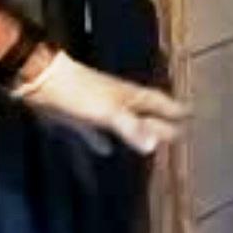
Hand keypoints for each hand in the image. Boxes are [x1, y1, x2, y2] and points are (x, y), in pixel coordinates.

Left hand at [11, 50, 187, 155]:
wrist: (40, 81)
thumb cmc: (78, 94)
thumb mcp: (108, 111)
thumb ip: (131, 127)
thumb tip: (154, 145)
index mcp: (129, 96)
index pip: (159, 102)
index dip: (174, 109)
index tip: (192, 113)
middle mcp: (118, 101)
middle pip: (145, 113)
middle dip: (161, 122)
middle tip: (178, 133)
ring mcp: (99, 109)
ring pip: (124, 122)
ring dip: (136, 132)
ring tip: (151, 144)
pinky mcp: (80, 118)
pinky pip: (98, 132)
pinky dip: (104, 141)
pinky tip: (106, 151)